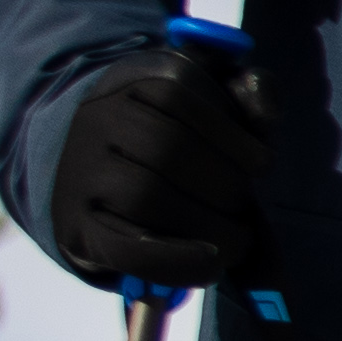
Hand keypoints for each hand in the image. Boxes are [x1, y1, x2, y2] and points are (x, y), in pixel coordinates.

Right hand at [50, 38, 269, 287]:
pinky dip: (175, 261)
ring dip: (210, 223)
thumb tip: (264, 117)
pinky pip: (125, 248)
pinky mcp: (77, 226)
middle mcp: (98, 119)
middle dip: (226, 183)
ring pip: (147, 195)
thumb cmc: (183, 129)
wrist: (102, 167)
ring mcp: (81, 173)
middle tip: (244, 204)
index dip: (233, 135)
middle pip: (169, 148)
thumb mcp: (219, 95)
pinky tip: (211, 262)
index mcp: (135, 78)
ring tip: (237, 235)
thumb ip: (253, 93)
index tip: (260, 163)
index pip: (179, 93)